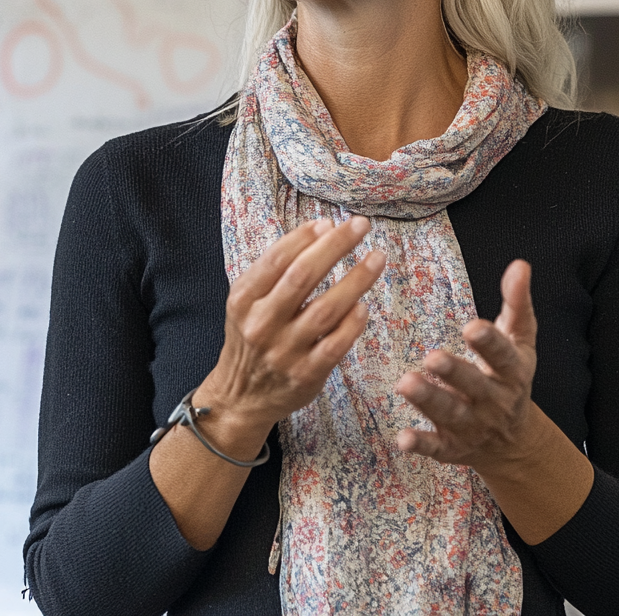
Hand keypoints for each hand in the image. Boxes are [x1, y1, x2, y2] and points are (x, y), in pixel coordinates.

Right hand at [198, 217, 384, 438]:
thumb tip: (321, 230)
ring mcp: (284, 352)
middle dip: (336, 246)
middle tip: (361, 225)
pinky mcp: (306, 375)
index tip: (329, 222)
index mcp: (243, 300)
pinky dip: (352, 324)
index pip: (276, 260)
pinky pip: (336, 345)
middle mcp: (261, 324)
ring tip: (377, 258)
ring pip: (326, 309)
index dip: (304, 237)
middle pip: (302, 277)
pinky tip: (364, 306)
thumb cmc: (252, 335)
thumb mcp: (247, 301)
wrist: (241, 397)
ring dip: (356, 280)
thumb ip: (276, 269)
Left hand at [395, 259, 539, 479]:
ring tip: (406, 383)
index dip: (489, 342)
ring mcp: (473, 426)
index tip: (472, 327)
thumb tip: (520, 264)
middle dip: (454, 373)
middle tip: (431, 357)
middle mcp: (494, 401)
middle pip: (474, 386)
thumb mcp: (520, 339)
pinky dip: (421, 444)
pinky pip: (436, 447)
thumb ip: (516, 302)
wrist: (514, 441)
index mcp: (512, 372)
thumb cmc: (511, 375)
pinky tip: (402, 438)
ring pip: (450, 414)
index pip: (502, 355)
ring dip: (429, 401)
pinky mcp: (453, 447)